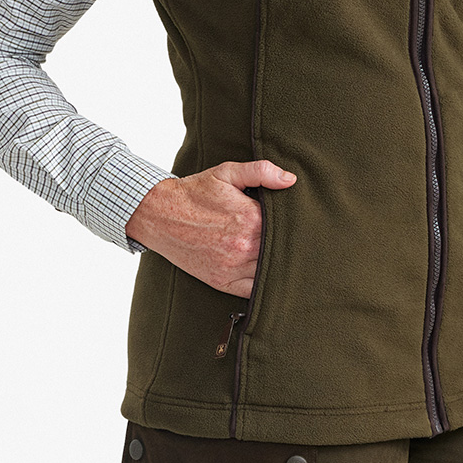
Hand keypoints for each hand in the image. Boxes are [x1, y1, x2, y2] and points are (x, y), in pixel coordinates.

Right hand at [126, 160, 296, 296]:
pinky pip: (254, 291)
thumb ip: (261, 171)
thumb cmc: (194, 192)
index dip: (295, 223)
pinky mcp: (222, 282)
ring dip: (280, 265)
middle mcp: (243, 246)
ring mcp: (232, 267)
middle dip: (290, 245)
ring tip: (290, 257)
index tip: (302, 221)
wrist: (159, 214)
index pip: (286, 226)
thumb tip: (290, 180)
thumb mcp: (226, 172)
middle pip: (282, 250)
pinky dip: (265, 285)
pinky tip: (271, 276)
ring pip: (271, 272)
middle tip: (302, 242)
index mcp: (249, 218)